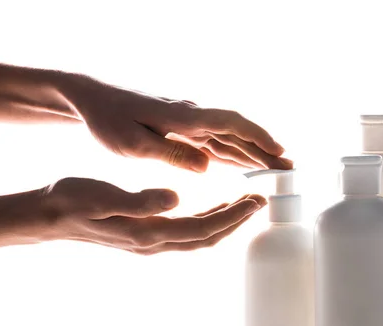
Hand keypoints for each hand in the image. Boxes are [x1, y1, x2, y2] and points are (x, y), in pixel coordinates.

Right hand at [43, 177, 265, 254]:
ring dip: (224, 223)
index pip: (202, 228)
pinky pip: (186, 234)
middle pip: (207, 238)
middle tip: (259, 201)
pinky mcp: (146, 236)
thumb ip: (141, 201)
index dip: (232, 216)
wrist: (51, 216)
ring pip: (198, 238)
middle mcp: (154, 242)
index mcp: (148, 232)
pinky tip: (213, 209)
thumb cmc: (74, 200)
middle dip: (236, 221)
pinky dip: (206, 222)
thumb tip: (176, 199)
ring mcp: (150, 242)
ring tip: (243, 204)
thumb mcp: (104, 196)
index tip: (255, 199)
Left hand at [60, 74, 292, 171]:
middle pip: (238, 132)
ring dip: (253, 152)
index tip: (281, 154)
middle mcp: (193, 116)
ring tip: (277, 168)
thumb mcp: (132, 143)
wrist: (92, 98)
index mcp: (185, 117)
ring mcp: (189, 122)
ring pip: (229, 138)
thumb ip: (170, 154)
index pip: (232, 124)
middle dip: (265, 150)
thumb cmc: (108, 120)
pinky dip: (232, 153)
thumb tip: (207, 166)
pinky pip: (214, 142)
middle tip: (291, 170)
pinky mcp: (182, 128)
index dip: (259, 138)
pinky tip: (243, 163)